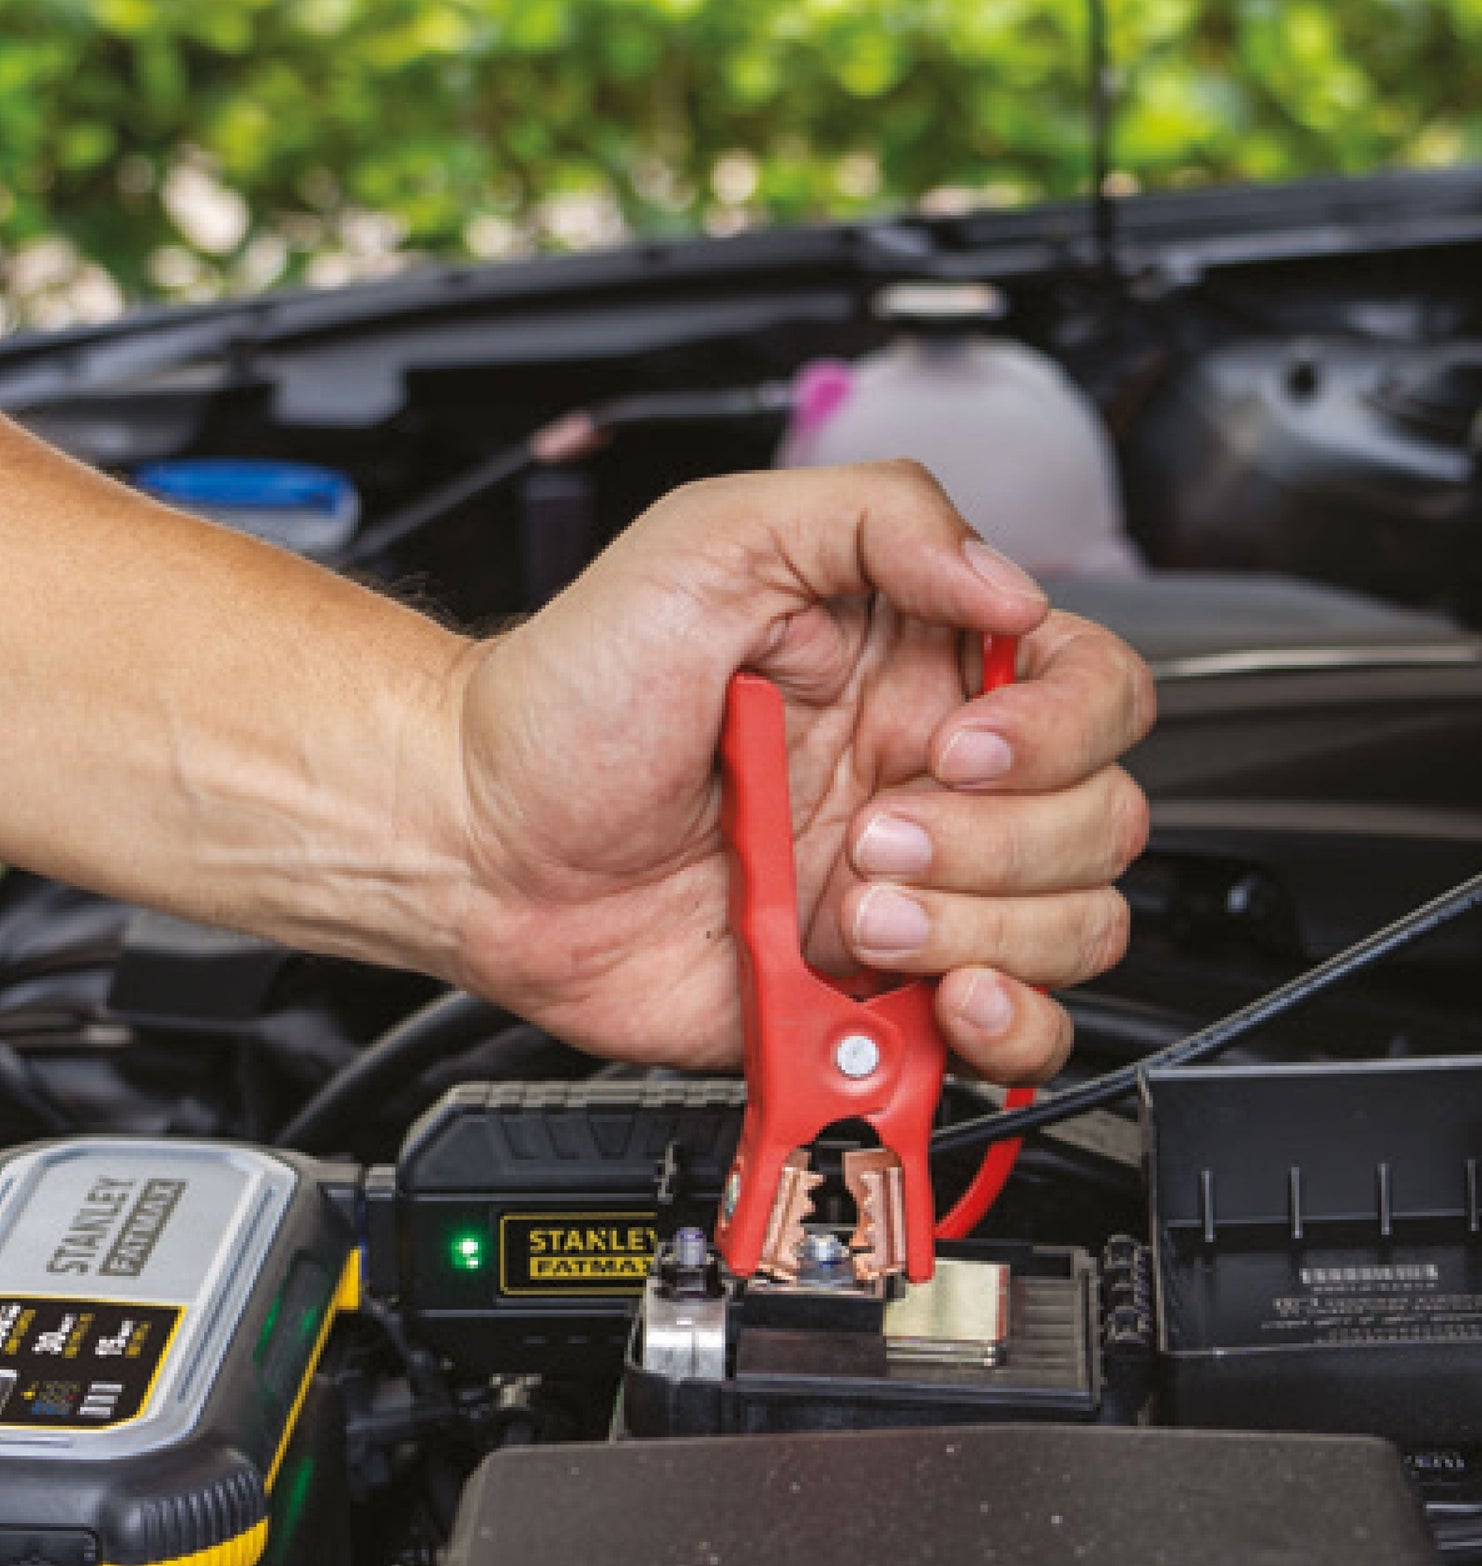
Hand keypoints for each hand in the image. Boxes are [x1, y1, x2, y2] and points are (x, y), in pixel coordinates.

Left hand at [448, 463, 1155, 1080]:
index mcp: (915, 670)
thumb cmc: (572, 696)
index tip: (953, 748)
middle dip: (995, 842)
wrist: (484, 841)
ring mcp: (911, 896)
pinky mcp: (871, 994)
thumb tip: (1007, 583)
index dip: (1057, 730)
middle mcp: (929, 784)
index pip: (1093, 691)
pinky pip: (1011, 1033)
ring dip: (979, 930)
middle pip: (1099, 821)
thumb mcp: (711, 539)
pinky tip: (938, 1000)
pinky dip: (1005, 1029)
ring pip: (1070, 928)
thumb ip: (878, 516)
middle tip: (870, 836)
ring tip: (850, 909)